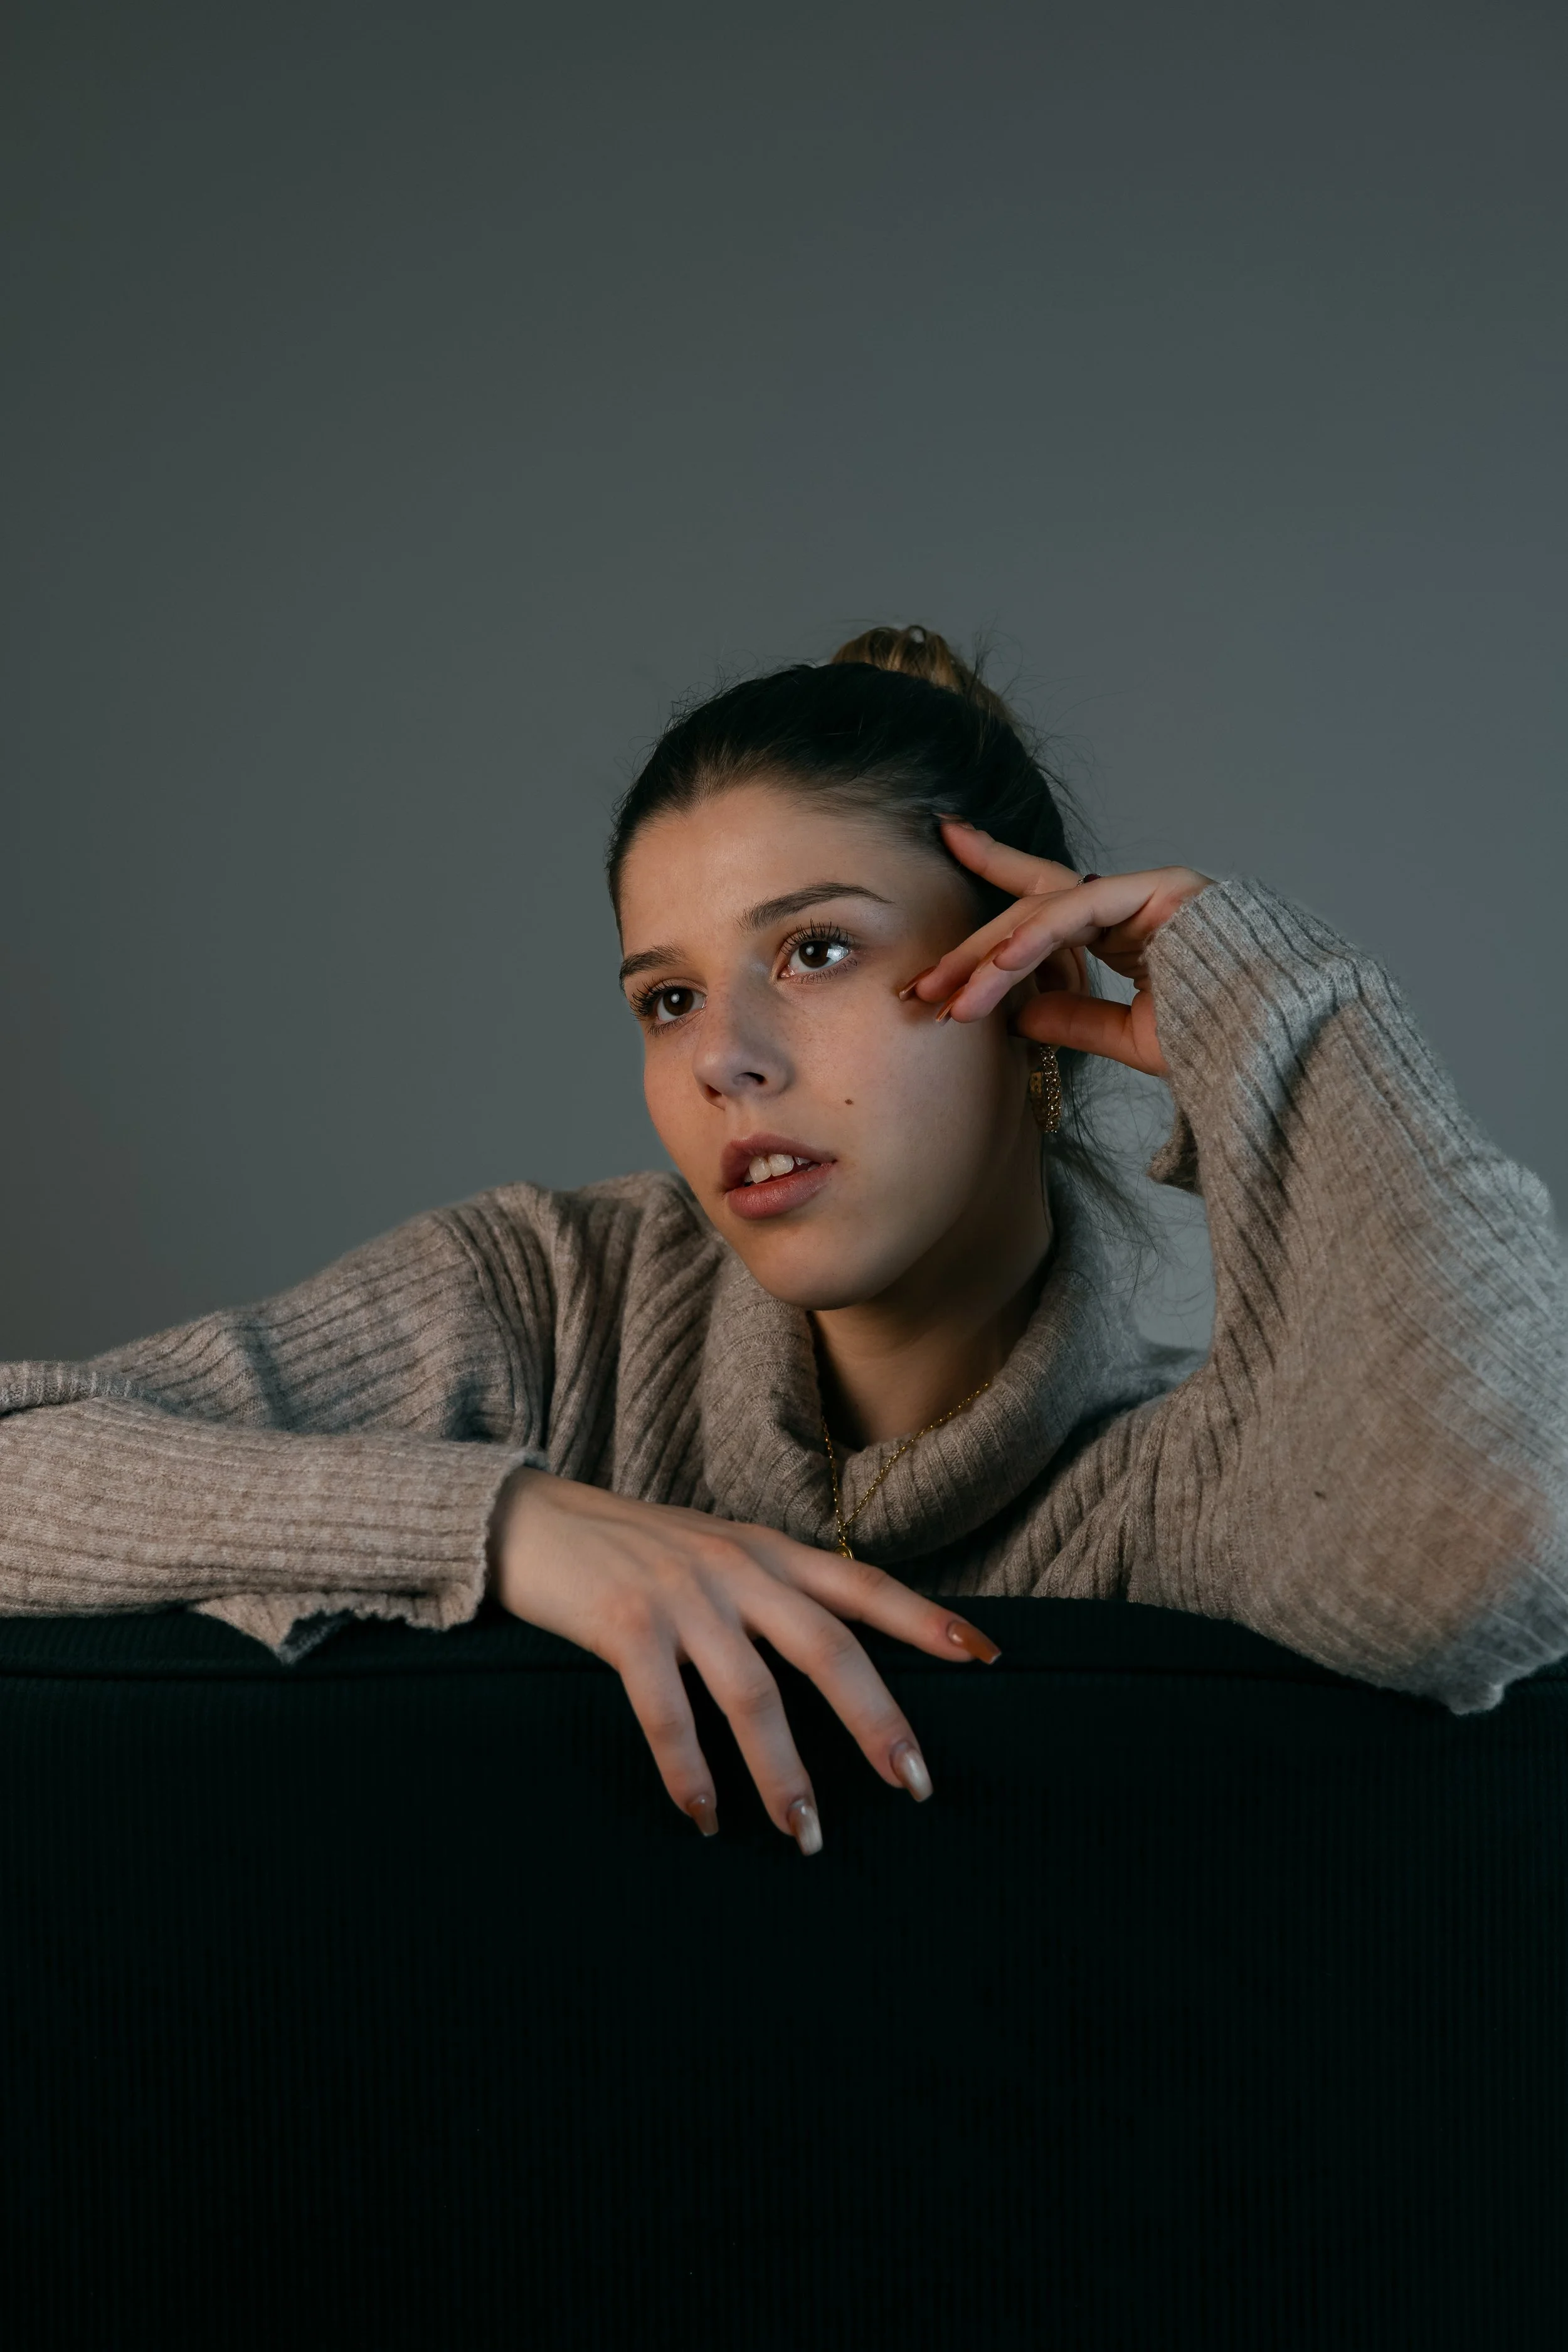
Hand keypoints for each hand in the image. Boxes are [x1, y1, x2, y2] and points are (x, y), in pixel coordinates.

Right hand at [487, 1469, 1000, 1851]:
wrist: (533, 1519)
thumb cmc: (633, 1550)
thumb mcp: (718, 1553)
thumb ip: (774, 1593)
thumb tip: (838, 1660)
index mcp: (770, 1552)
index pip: (865, 1584)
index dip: (929, 1620)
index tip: (988, 1658)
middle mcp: (738, 1568)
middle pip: (828, 1648)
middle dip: (876, 1719)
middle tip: (914, 1786)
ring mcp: (682, 1596)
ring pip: (753, 1693)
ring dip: (783, 1772)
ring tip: (807, 1836)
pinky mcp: (625, 1625)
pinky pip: (666, 1712)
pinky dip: (689, 1771)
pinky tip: (705, 1817)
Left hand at [906, 819, 1212, 1078]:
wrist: (1289, 1042)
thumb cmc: (1227, 1041)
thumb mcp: (1132, 1038)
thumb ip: (1078, 1021)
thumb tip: (1017, 1018)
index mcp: (1130, 929)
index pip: (1049, 898)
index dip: (998, 865)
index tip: (949, 837)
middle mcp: (1135, 901)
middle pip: (1033, 910)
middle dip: (973, 951)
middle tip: (920, 989)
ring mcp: (1149, 889)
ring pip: (1046, 911)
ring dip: (991, 957)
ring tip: (951, 996)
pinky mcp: (1161, 889)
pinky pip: (1079, 911)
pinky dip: (1033, 940)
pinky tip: (997, 969)